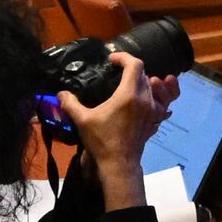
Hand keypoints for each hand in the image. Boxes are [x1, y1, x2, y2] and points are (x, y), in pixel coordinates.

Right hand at [74, 64, 174, 202]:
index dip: (124, 57)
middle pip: (144, 74)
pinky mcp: (155, 119)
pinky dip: (154, 96)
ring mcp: (153, 109)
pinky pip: (160, 101)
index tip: (112, 60)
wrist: (119, 163)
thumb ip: (71, 104)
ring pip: (153, 86)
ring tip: (128, 85)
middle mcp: (145, 98)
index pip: (135, 65)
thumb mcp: (83, 121)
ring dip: (142, 81)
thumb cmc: (102, 140)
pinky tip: (143, 100)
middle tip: (116, 73)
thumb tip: (61, 93)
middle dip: (130, 69)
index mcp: (129, 94)